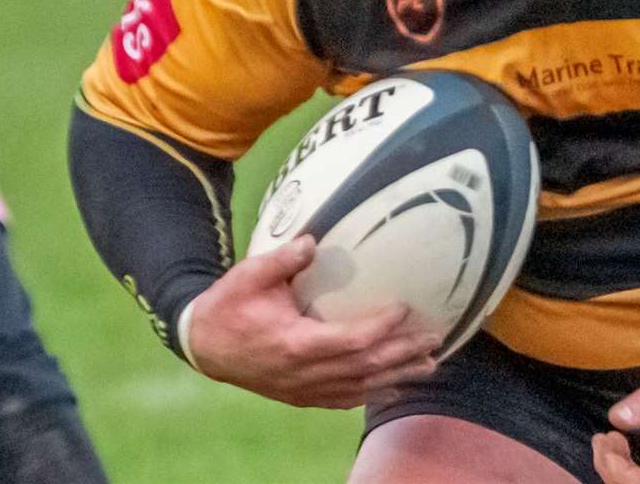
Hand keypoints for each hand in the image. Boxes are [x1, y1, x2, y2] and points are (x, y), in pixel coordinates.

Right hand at [186, 235, 440, 408]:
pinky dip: (373, 391)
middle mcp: (303, 374)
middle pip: (364, 368)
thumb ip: (283, 260)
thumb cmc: (229, 305)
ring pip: (359, 387)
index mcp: (294, 344)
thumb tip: (313, 241)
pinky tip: (396, 384)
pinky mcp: (302, 395)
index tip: (404, 308)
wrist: (204, 345)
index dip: (379, 328)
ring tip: (430, 363)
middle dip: (402, 353)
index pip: (349, 342)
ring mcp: (303, 390)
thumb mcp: (250, 275)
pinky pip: (344, 398)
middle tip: (435, 338)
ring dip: (397, 375)